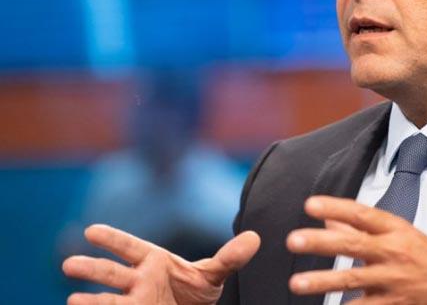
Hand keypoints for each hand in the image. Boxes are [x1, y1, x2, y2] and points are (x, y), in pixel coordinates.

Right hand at [62, 224, 259, 304]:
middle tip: (69, 264)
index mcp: (154, 261)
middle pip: (111, 272)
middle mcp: (138, 281)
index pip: (131, 247)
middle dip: (92, 268)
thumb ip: (230, 257)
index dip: (112, 239)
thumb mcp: (214, 274)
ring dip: (89, 299)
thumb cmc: (197, 291)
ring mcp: (133, 301)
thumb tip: (255, 238)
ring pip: (106, 299)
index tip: (91, 231)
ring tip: (72, 300)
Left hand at [286, 196, 426, 303]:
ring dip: (322, 281)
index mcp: (396, 230)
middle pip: (353, 244)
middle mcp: (394, 252)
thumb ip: (363, 230)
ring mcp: (394, 280)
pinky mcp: (395, 304)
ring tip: (297, 283)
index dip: (335, 208)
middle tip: (294, 240)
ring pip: (352, 280)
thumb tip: (329, 219)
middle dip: (321, 243)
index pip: (362, 214)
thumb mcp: (402, 235)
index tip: (310, 205)